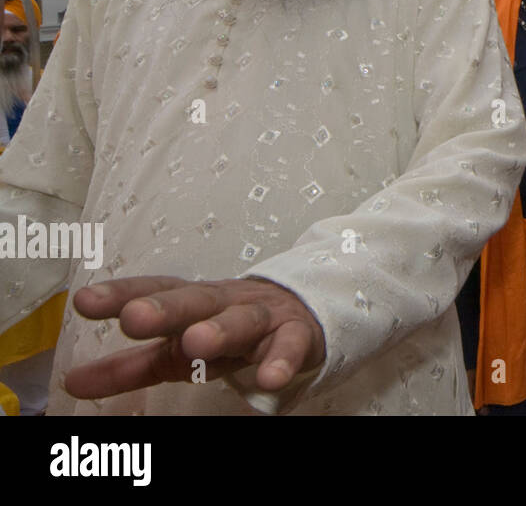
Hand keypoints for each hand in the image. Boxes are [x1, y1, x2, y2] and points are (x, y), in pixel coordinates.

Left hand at [63, 276, 325, 399]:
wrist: (305, 314)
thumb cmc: (230, 332)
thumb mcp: (178, 350)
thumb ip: (129, 366)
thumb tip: (72, 382)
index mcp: (192, 301)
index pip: (155, 291)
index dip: (122, 295)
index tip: (86, 302)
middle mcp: (225, 302)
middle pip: (196, 300)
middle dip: (167, 308)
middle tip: (135, 318)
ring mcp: (263, 316)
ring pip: (243, 320)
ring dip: (221, 330)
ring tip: (197, 343)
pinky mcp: (297, 335)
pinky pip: (290, 346)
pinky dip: (280, 360)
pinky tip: (268, 378)